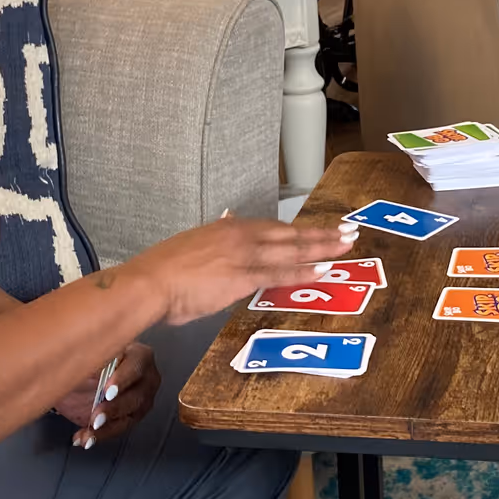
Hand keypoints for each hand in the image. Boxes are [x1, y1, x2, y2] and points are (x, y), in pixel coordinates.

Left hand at [54, 342, 160, 446]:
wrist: (78, 380)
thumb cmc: (88, 362)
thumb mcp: (86, 357)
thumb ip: (92, 360)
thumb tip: (91, 364)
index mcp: (138, 356)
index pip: (136, 367)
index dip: (122, 379)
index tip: (107, 391)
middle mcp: (145, 378)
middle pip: (137, 396)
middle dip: (114, 409)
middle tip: (96, 417)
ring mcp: (141, 399)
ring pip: (130, 416)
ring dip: (107, 427)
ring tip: (89, 432)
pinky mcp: (131, 417)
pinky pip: (119, 429)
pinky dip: (100, 435)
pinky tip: (85, 437)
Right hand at [128, 215, 359, 325]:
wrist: (148, 282)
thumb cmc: (164, 269)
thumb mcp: (193, 241)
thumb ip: (215, 232)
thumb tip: (228, 216)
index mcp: (229, 228)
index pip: (274, 227)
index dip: (299, 229)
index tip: (321, 229)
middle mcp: (241, 236)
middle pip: (290, 234)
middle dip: (322, 234)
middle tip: (349, 231)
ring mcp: (243, 255)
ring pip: (292, 250)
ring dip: (323, 247)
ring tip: (347, 245)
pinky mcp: (242, 277)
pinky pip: (280, 274)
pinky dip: (304, 271)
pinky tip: (324, 269)